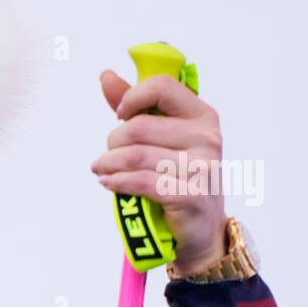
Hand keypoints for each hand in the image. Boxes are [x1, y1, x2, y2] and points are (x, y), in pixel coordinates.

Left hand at [90, 71, 227, 272]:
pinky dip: (116, 182)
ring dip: (107, 164)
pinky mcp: (191, 197)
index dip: (131, 98)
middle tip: (107, 156)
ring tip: (100, 170)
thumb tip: (106, 75)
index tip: (120, 115)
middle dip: (113, 142)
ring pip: (135, 156)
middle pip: (138, 127)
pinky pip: (141, 182)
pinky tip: (108, 183)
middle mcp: (207, 138)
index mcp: (202, 115)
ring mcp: (202, 168)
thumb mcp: (163, 139)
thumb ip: (136, 107)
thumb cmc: (177, 179)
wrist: (201, 231)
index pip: (161, 87)